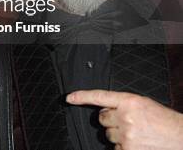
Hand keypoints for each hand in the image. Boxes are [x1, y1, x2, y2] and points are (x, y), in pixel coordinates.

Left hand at [66, 89, 182, 149]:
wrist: (180, 136)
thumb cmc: (162, 120)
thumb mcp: (142, 104)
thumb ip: (122, 104)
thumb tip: (104, 109)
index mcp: (129, 101)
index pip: (99, 96)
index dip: (82, 96)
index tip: (69, 98)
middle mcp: (125, 116)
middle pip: (102, 118)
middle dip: (111, 121)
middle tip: (127, 123)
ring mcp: (126, 134)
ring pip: (108, 135)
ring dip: (117, 135)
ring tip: (136, 134)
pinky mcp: (128, 149)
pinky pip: (115, 148)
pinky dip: (123, 147)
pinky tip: (137, 144)